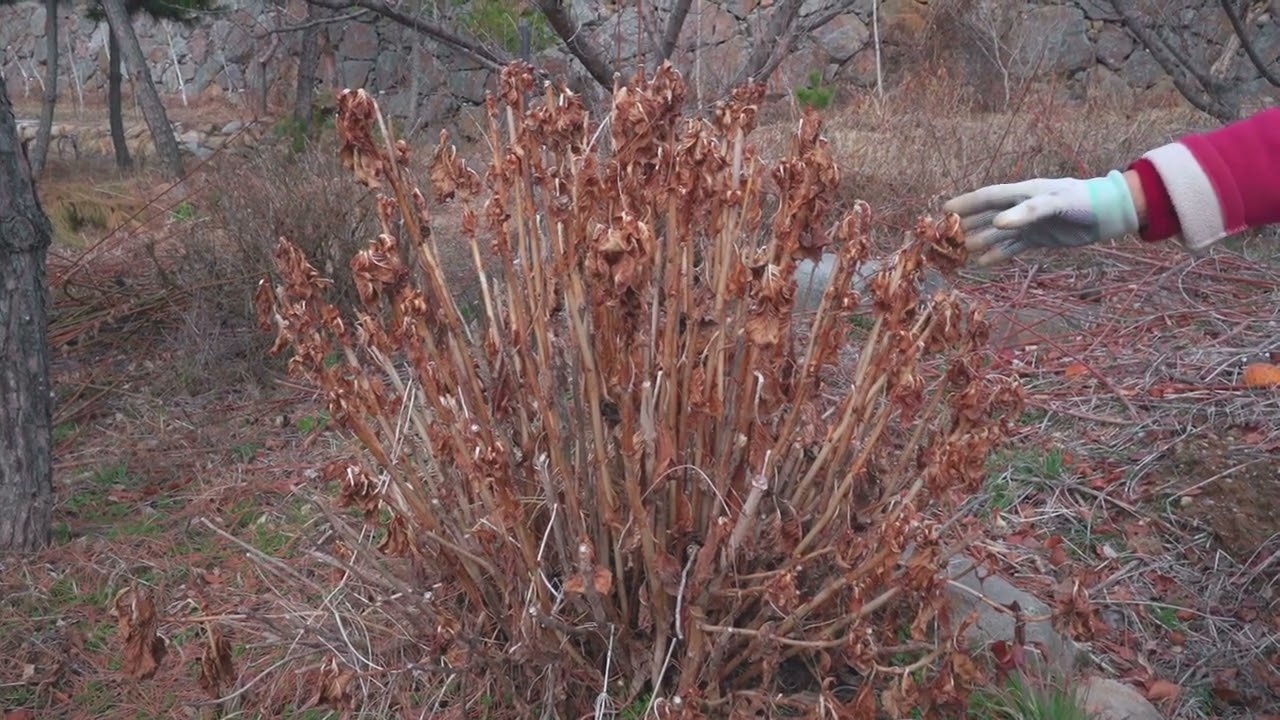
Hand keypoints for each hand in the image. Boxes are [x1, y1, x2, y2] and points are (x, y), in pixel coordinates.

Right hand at [943, 170, 1143, 265]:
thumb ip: (1028, 212)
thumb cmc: (1083, 201)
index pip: (988, 197)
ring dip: (980, 241)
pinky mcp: (1037, 239)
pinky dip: (998, 254)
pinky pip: (1012, 247)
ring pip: (997, 233)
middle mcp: (1021, 208)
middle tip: (947, 237)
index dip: (966, 203)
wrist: (1108, 214)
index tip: (945, 210)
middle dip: (967, 224)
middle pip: (987, 216)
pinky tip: (983, 262)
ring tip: (962, 253)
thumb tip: (998, 223)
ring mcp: (1028, 224)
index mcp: (1023, 193)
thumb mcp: (1057, 203)